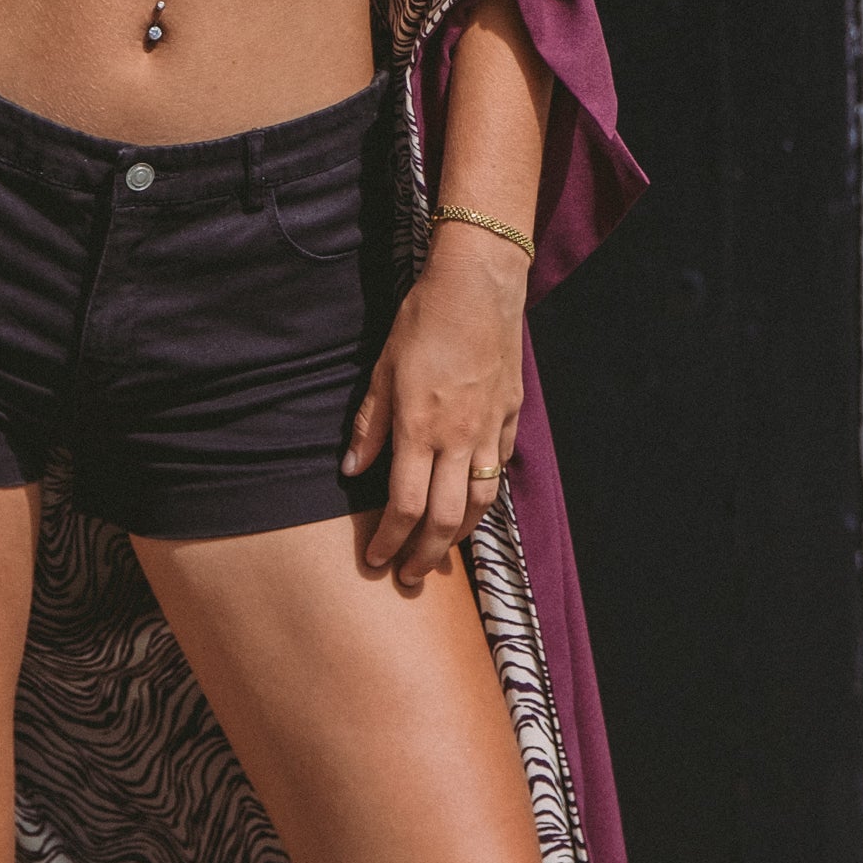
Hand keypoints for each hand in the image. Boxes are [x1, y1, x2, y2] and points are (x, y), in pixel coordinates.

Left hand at [344, 225, 526, 593]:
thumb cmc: (424, 319)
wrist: (479, 285)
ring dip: (460, 536)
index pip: (405, 504)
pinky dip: (484, 495)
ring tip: (442, 555)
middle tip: (410, 577)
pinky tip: (471, 505)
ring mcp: (489, 428)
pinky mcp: (509, 415)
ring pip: (479, 502)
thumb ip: (370, 423)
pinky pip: (498, 468)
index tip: (376, 560)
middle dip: (425, 555)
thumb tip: (353, 470)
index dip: (390, 540)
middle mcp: (458, 437)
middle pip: (446, 517)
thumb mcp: (382, 367)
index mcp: (420, 426)